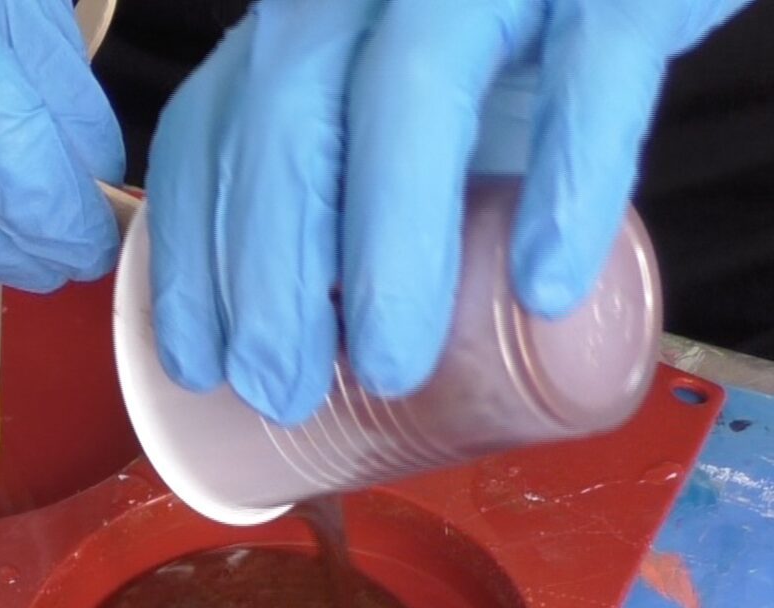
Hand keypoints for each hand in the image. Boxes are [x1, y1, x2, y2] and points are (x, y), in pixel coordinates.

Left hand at [147, 0, 751, 423]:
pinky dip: (569, 177)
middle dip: (269, 272)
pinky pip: (593, 61)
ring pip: (413, 87)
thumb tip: (309, 342)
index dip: (190, 255)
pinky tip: (545, 286)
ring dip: (389, 248)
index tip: (200, 366)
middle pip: (287, 116)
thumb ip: (347, 181)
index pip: (209, 126)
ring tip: (390, 369)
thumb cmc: (507, 50)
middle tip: (281, 393)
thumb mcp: (398, 108)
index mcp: (308, 14)